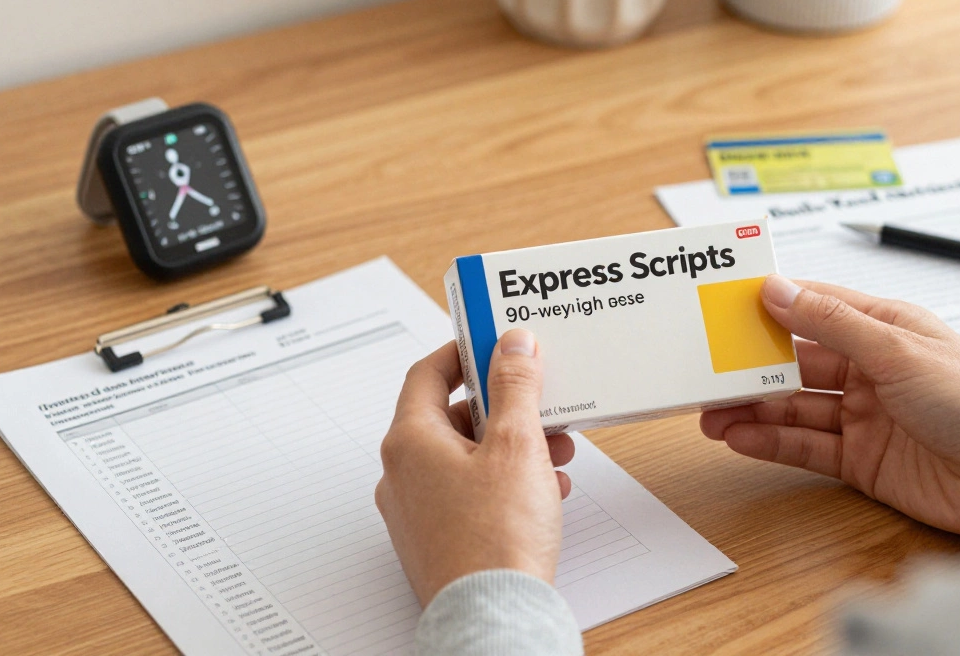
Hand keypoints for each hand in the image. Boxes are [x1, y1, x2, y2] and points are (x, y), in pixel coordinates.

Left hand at [376, 329, 574, 606]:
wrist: (493, 616)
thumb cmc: (495, 540)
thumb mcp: (517, 445)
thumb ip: (515, 386)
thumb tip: (512, 344)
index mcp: (410, 442)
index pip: (426, 374)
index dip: (463, 352)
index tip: (494, 344)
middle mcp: (404, 475)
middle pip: (452, 417)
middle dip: (505, 407)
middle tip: (538, 400)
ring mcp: (418, 511)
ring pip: (467, 457)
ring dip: (514, 445)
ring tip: (556, 449)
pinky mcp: (439, 539)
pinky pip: (471, 493)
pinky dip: (507, 481)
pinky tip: (546, 488)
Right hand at [702, 275, 959, 542]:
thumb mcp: (898, 351)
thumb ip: (832, 323)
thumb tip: (779, 289)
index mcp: (884, 328)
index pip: (813, 308)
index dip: (768, 306)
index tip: (722, 307)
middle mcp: (870, 369)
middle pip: (795, 362)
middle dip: (749, 367)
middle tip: (704, 371)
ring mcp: (864, 416)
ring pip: (793, 407)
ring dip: (751, 409)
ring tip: (709, 413)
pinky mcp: (861, 460)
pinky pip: (805, 446)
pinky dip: (770, 443)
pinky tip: (740, 439)